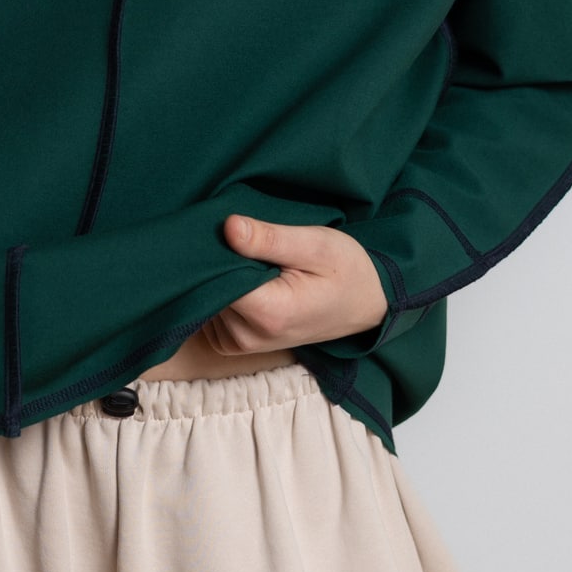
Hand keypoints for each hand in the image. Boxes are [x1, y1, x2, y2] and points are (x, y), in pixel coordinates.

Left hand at [200, 213, 389, 355]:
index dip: (214, 249)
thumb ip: (270, 239)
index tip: (226, 229)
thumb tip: (228, 227)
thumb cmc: (345, 270)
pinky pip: (210, 314)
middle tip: (245, 238)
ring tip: (250, 259)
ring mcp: (241, 344)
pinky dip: (219, 293)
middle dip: (216, 261)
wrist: (365, 304)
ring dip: (218, 277)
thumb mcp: (315, 244)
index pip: (214, 278)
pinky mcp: (235, 344)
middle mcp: (249, 336)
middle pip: (208, 289)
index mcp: (268, 313)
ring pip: (206, 300)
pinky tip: (242, 277)